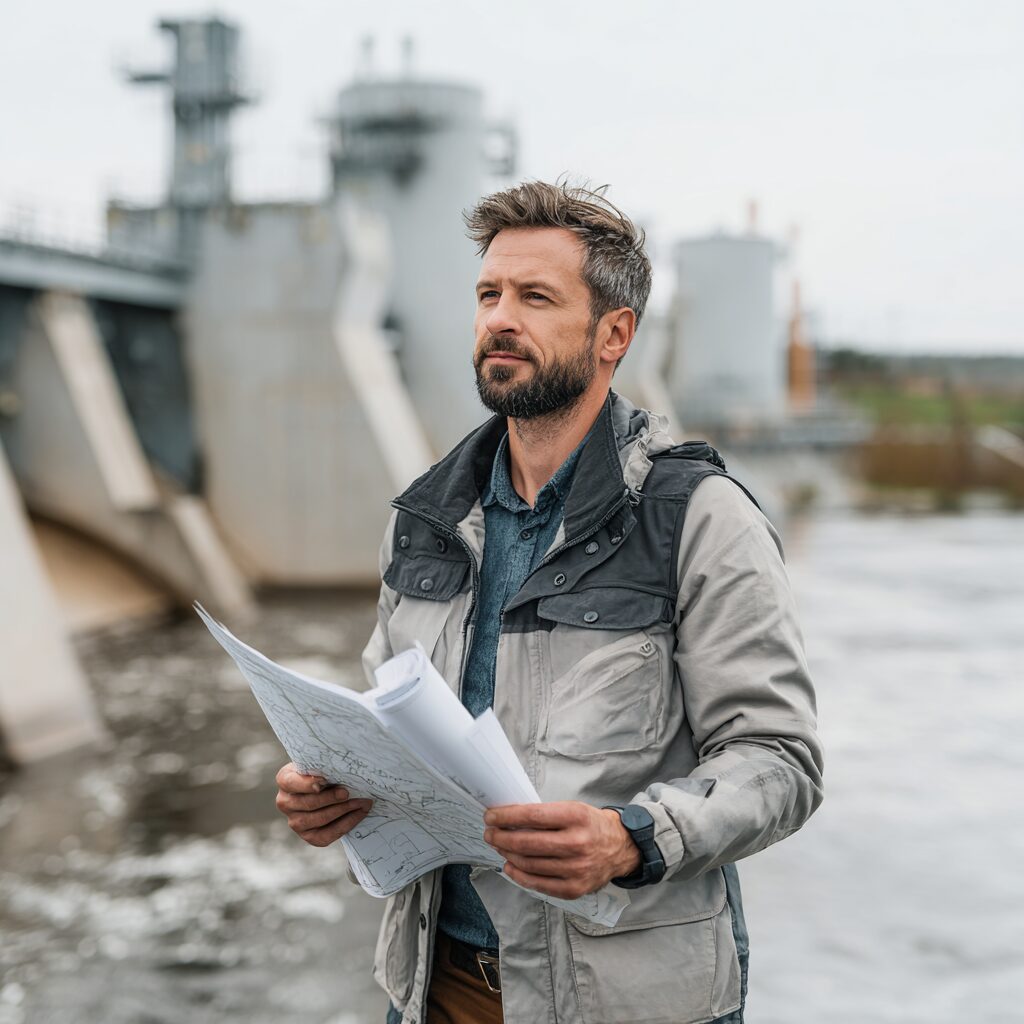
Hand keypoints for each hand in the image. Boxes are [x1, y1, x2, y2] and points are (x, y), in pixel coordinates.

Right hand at [274, 762, 372, 847]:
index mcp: (285, 780)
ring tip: (360, 802)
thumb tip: (336, 770)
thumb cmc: (324, 771)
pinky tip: (359, 813)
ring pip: (318, 820)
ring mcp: (295, 822)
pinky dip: (346, 824)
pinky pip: (327, 835)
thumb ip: (323, 766)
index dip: (307, 784)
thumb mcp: (320, 763)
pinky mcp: (308, 836)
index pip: (291, 782)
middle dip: (330, 798)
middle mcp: (285, 802)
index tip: (323, 780)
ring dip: (342, 810)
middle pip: (308, 803)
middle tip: (347, 792)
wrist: (329, 788)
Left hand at [483, 801, 640, 899]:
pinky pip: (538, 884)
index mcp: (577, 817)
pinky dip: (519, 875)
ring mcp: (576, 869)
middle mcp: (577, 844)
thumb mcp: (573, 809)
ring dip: (507, 854)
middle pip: (527, 843)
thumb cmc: (591, 825)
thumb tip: (509, 819)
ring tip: (499, 846)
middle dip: (501, 837)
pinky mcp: (574, 889)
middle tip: (490, 833)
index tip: (491, 816)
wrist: (621, 848)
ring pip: (529, 864)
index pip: (532, 816)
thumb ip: (545, 815)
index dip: (506, 817)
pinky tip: (510, 865)